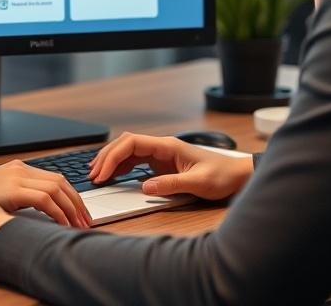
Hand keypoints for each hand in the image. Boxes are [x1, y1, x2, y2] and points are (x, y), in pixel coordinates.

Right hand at [0, 159, 90, 227]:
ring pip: (57, 188)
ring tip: (78, 225)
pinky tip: (62, 224)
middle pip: (60, 182)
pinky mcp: (13, 188)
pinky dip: (58, 212)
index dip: (71, 197)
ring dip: (71, 208)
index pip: (55, 179)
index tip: (79, 214)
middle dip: (77, 203)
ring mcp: (17, 176)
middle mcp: (20, 169)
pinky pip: (45, 199)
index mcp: (19, 169)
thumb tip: (44, 216)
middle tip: (85, 221)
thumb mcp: (2, 197)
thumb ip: (21, 200)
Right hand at [88, 132, 252, 200]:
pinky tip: (113, 176)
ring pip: (128, 151)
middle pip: (125, 144)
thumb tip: (146, 187)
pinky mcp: (162, 163)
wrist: (237, 176)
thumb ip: (172, 184)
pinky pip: (136, 161)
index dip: (113, 156)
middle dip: (106, 157)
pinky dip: (121, 167)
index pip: (132, 143)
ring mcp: (161, 154)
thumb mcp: (198, 183)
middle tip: (93, 175)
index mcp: (168, 146)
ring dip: (111, 161)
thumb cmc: (222, 176)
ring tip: (97, 175)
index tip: (102, 173)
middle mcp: (162, 147)